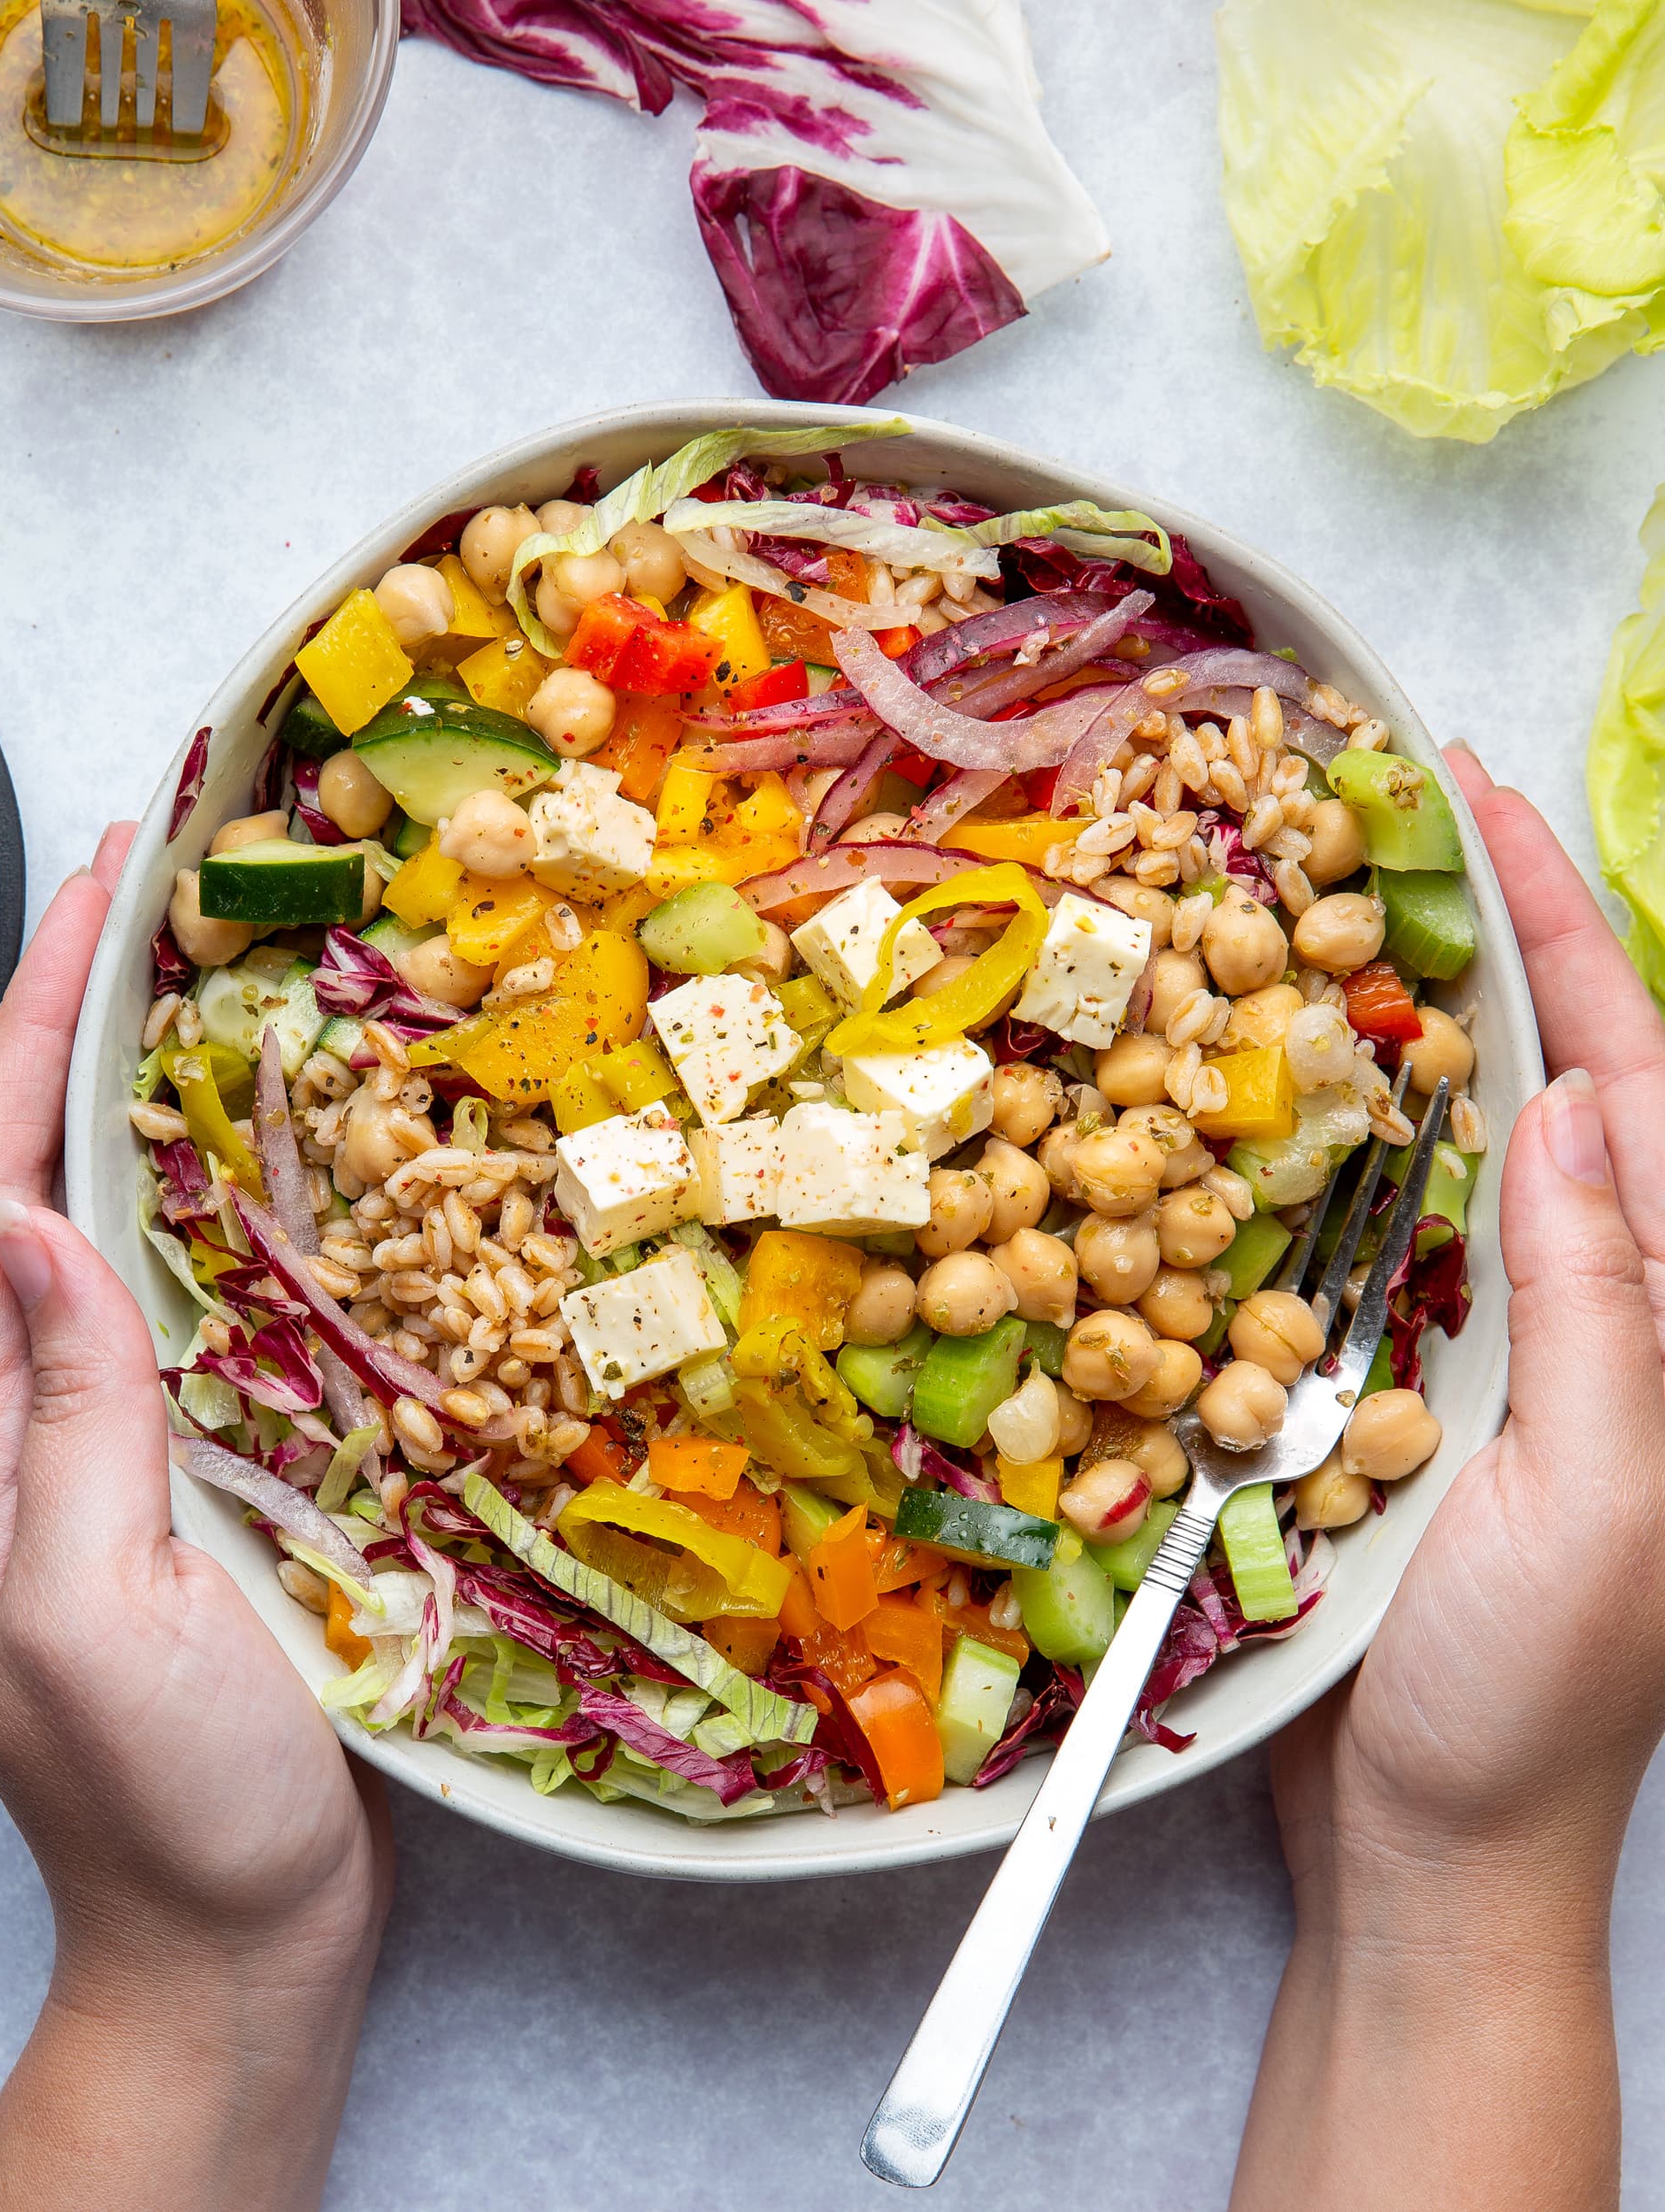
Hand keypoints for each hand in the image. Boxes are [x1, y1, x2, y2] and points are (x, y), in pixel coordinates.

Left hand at [0, 829, 392, 2211]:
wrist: (230, 1943)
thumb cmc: (165, 1809)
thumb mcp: (96, 1623)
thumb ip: (60, 1429)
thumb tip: (31, 1228)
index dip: (30, 1034)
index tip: (100, 896)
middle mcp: (34, 1420)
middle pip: (41, 1178)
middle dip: (86, 1026)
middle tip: (173, 900)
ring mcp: (118, 1447)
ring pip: (127, 1228)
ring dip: (166, 1097)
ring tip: (241, 985)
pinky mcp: (203, 1476)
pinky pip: (209, 1305)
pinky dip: (244, 1208)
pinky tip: (313, 1169)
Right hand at [1232, 752, 1664, 2210]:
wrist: (1423, 1852)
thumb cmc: (1528, 1701)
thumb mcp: (1601, 1499)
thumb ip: (1601, 1306)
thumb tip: (1557, 1108)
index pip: (1627, 1084)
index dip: (1562, 931)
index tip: (1476, 802)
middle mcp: (1578, 1308)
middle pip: (1533, 1085)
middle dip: (1475, 945)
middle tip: (1379, 819)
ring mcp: (1474, 1346)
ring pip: (1431, 1151)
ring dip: (1378, 1032)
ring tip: (1300, 917)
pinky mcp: (1379, 1392)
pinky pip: (1343, 1244)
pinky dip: (1301, 1157)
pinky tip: (1241, 1102)